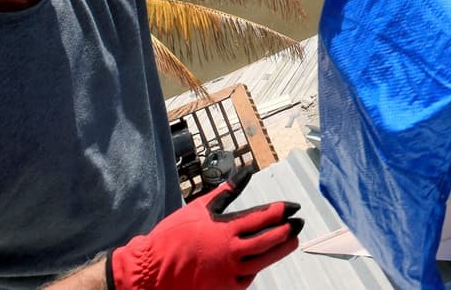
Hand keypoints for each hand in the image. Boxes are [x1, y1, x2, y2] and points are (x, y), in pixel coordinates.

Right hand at [108, 167, 302, 289]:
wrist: (151, 269)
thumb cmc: (174, 236)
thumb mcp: (200, 207)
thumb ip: (227, 191)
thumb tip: (247, 172)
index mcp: (225, 228)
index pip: (261, 217)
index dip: (280, 211)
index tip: (294, 207)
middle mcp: (230, 250)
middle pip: (268, 240)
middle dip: (287, 230)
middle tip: (299, 223)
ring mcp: (228, 271)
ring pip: (263, 261)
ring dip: (280, 250)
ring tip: (291, 241)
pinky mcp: (224, 288)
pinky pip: (247, 278)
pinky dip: (256, 268)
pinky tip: (262, 260)